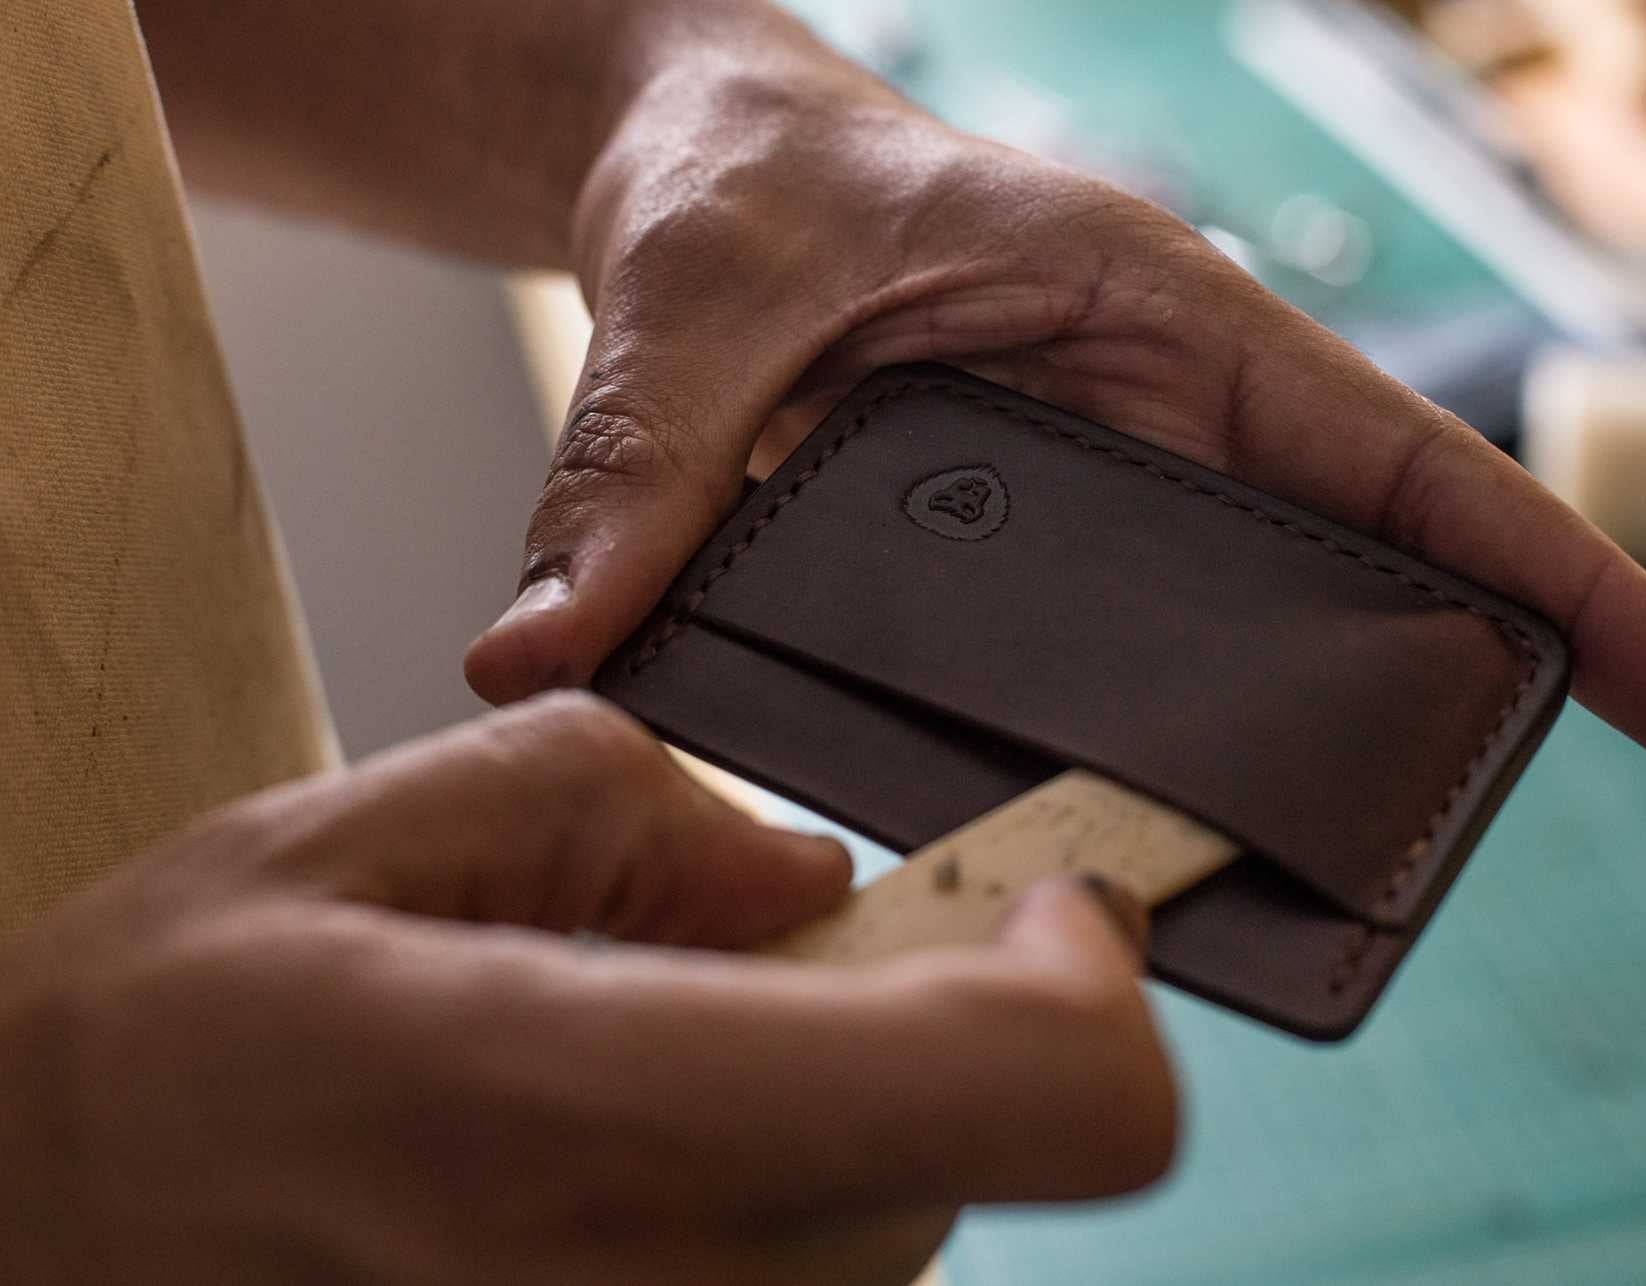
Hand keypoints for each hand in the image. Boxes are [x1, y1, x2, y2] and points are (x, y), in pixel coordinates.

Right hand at [0, 693, 1174, 1285]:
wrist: (29, 1242)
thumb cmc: (148, 1057)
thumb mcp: (366, 829)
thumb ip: (635, 802)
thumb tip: (809, 871)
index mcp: (574, 1107)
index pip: (1021, 1089)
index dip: (1086, 991)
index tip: (1049, 914)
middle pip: (953, 1155)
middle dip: (891, 1040)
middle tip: (734, 982)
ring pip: (880, 1233)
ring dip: (812, 1133)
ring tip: (622, 1089)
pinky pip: (796, 1282)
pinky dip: (757, 1202)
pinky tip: (598, 1174)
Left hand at [461, 7, 1645, 779]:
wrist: (695, 172)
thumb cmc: (746, 184)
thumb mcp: (700, 301)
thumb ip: (641, 473)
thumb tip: (540, 652)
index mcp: (1147, 322)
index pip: (1396, 456)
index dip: (1555, 581)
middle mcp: (1145, 428)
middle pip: (1335, 587)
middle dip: (1418, 713)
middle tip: (1434, 862)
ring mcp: (1088, 509)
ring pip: (1216, 652)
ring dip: (1248, 766)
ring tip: (1262, 906)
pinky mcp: (1012, 566)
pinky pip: (1086, 673)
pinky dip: (1104, 758)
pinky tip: (1078, 851)